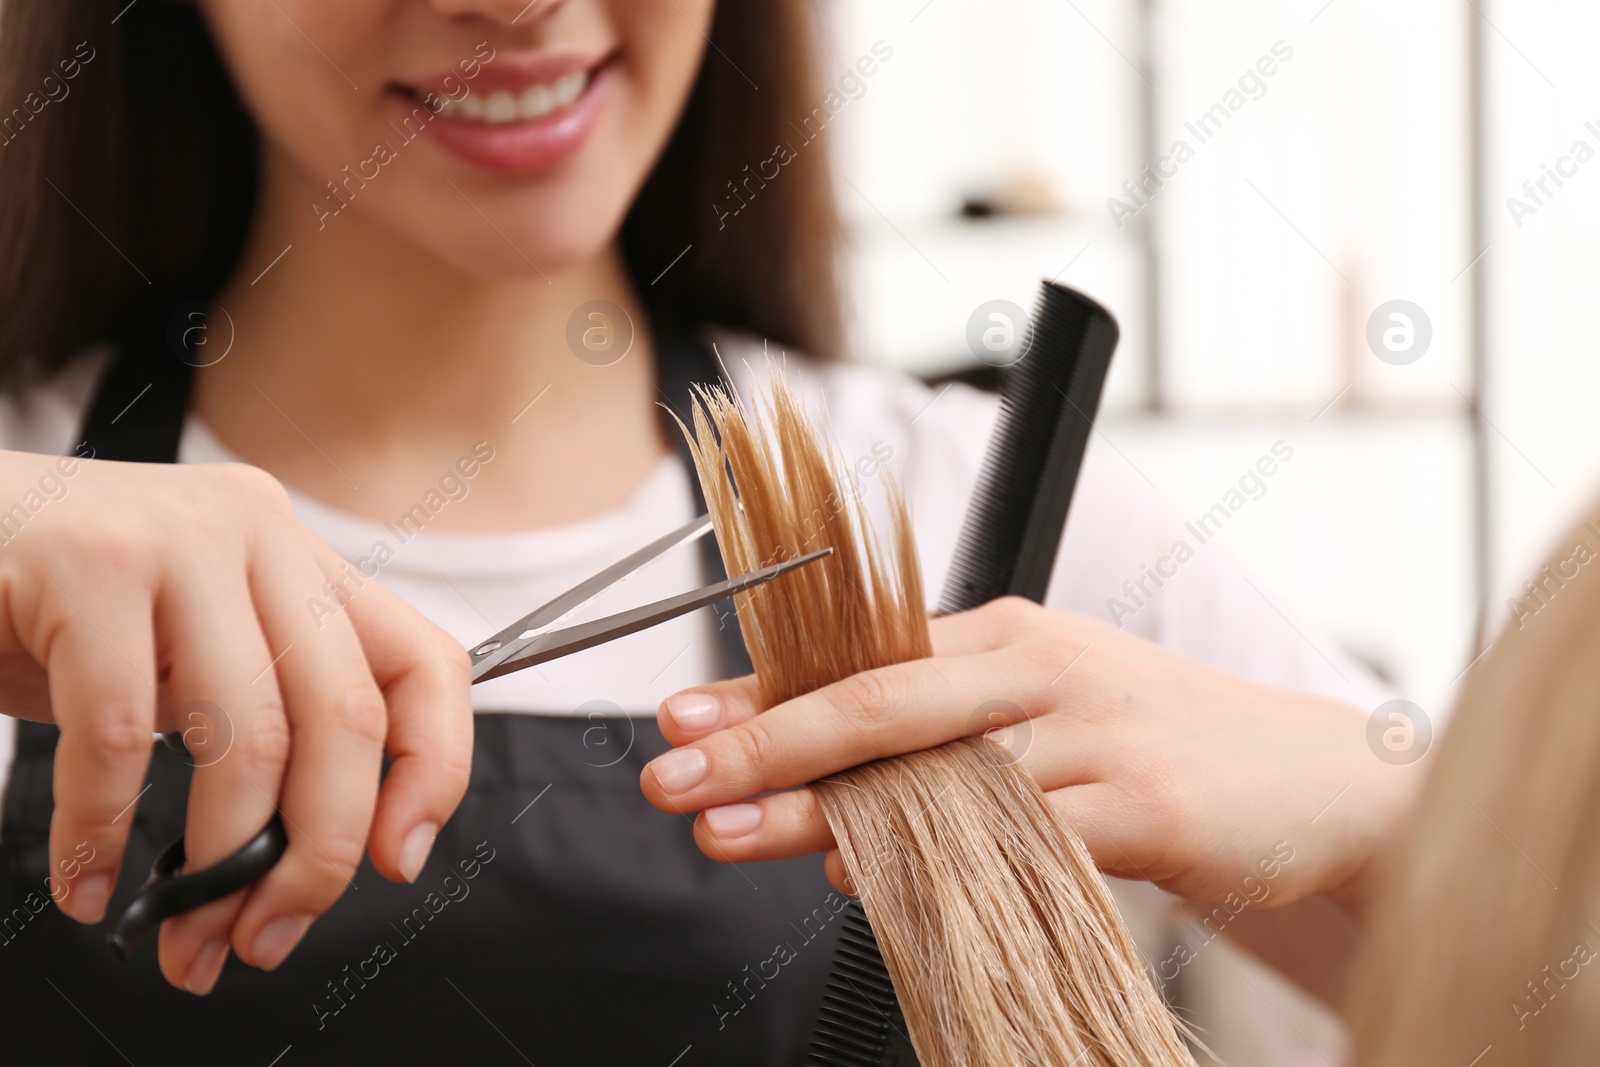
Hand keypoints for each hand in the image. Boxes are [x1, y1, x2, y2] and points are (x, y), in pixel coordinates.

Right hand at [0, 451, 472, 993]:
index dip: (434, 770)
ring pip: (249, 736)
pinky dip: (100, 832)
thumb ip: (262, 726)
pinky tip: (87, 879)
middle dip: (317, 853)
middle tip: (268, 935)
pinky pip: (118, 735)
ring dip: (220, 865)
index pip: (427, 664)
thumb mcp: (190, 660)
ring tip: (183, 930)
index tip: (400, 862)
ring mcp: (180, 538)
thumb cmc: (58, 614)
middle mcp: (260, 533)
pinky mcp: (87, 563)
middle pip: (347, 717)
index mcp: (303, 561)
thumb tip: (306, 861)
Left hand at [640, 598, 1417, 911]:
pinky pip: (1019, 834)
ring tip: (732, 833)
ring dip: (823, 809)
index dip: (764, 689)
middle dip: (765, 741)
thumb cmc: (1153, 743)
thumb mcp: (1046, 706)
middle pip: (879, 702)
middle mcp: (1041, 667)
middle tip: (673, 774)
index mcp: (1007, 635)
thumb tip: (824, 786)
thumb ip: (947, 729)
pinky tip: (868, 879)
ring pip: (934, 773)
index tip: (680, 718)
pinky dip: (938, 857)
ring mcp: (1093, 732)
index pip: (862, 656)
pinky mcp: (1144, 804)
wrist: (1309, 779)